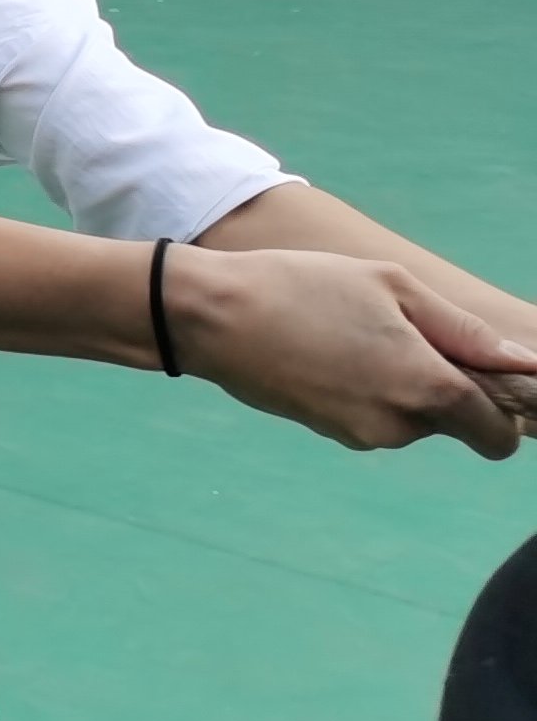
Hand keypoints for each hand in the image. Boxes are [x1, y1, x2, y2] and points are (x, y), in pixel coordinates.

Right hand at [165, 242, 536, 457]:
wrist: (213, 315)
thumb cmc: (304, 286)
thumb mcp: (391, 286)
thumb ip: (462, 330)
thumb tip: (520, 360)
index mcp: (428, 387)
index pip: (497, 435)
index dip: (500, 412)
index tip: (480, 378)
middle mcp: (400, 425)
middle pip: (451, 422)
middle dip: (439, 388)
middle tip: (397, 333)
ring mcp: (361, 434)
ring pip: (408, 418)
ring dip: (398, 387)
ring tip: (351, 335)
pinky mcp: (329, 433)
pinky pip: (371, 417)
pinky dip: (364, 392)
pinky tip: (327, 352)